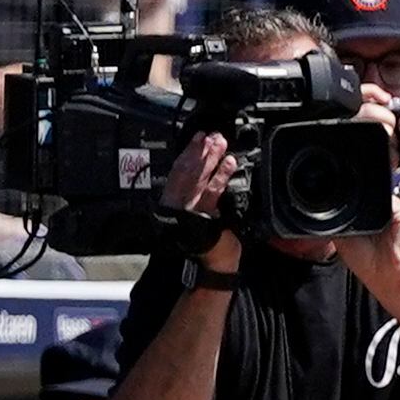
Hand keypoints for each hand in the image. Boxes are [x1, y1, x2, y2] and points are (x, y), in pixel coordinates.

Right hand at [161, 119, 243, 266]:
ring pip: (198, 179)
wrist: (211, 262)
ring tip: (220, 144)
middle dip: (200, 152)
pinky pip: (213, 192)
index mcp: (171, 202)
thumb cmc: (205, 238)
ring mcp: (189, 211)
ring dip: (210, 159)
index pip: (177, 171)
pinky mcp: (203, 217)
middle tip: (212, 136)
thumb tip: (202, 165)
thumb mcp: (195, 212)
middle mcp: (176, 205)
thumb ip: (192, 192)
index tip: (197, 137)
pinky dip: (220, 176)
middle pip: (187, 172)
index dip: (187, 152)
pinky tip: (228, 164)